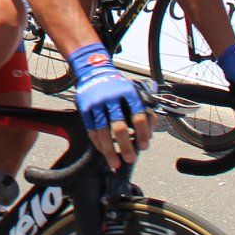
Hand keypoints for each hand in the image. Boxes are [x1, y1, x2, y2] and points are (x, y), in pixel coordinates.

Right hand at [67, 45, 149, 168]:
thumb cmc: (118, 86)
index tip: (144, 146)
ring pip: (103, 131)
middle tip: (130, 159)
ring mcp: (96, 103)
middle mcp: (112, 97)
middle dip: (126, 145)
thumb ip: (144, 110)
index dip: (143, 134)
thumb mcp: (134, 91)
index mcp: (129, 93)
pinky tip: (103, 152)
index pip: (139, 116)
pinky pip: (91, 130)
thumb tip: (149, 134)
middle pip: (119, 126)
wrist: (94, 70)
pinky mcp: (85, 108)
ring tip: (115, 163)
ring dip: (109, 150)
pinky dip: (98, 143)